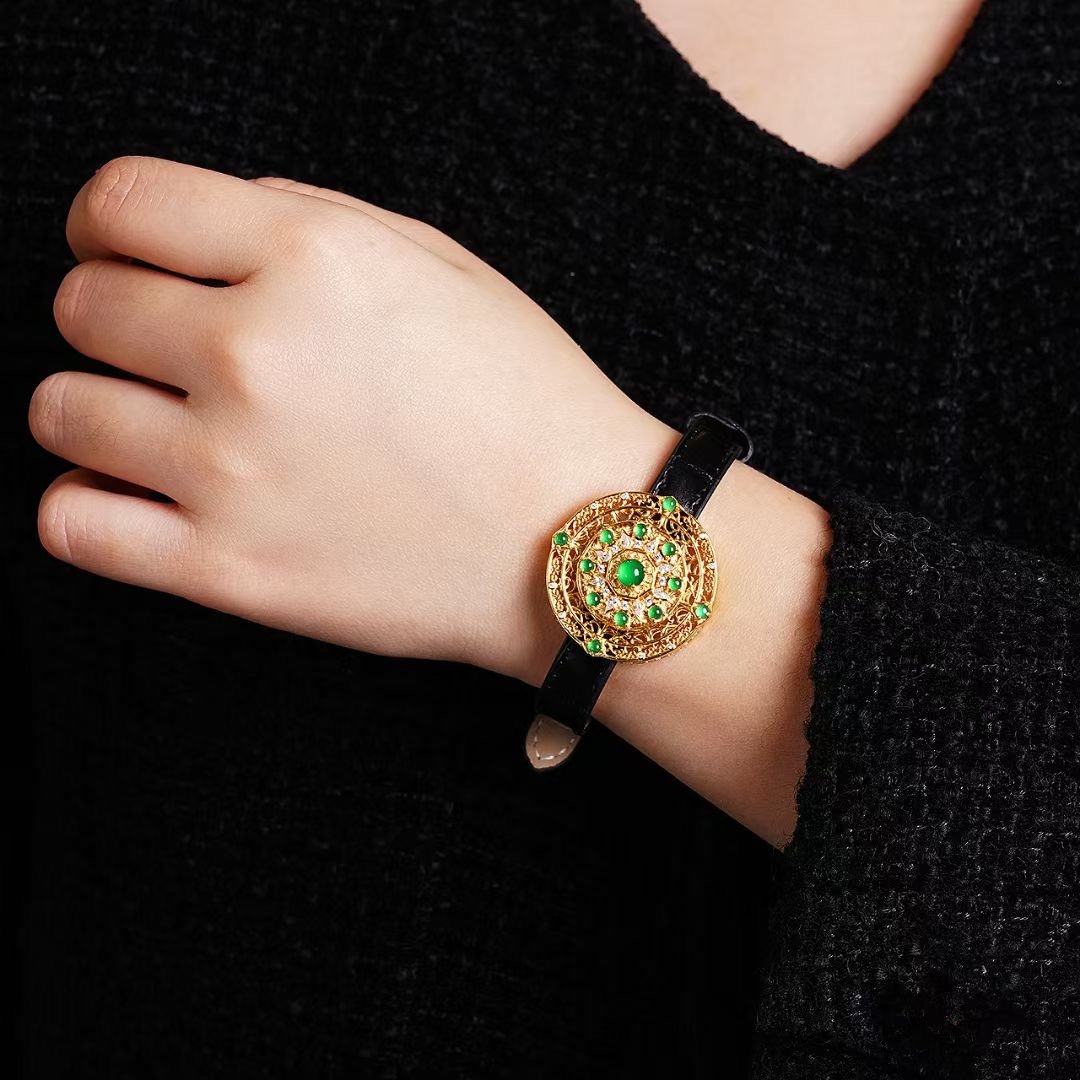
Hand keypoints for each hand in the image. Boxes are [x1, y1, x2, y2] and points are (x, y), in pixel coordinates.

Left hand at [30, 156, 674, 680]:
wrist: (580, 543)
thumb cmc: (527, 399)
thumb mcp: (444, 266)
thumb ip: (309, 219)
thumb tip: (200, 227)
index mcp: (312, 260)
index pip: (120, 203)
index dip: (109, 224)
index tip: (124, 252)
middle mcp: (255, 355)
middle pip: (83, 306)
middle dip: (113, 315)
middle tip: (165, 348)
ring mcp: (233, 470)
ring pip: (59, 411)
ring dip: (96, 408)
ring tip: (159, 427)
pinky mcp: (230, 570)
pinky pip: (68, 524)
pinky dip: (83, 502)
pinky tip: (136, 496)